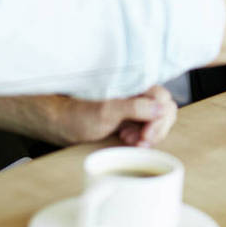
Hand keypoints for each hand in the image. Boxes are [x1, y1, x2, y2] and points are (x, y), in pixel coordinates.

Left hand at [54, 85, 177, 147]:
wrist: (60, 123)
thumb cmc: (78, 114)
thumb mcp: (106, 112)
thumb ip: (135, 107)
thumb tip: (162, 108)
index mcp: (134, 84)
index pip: (163, 100)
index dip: (158, 120)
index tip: (145, 135)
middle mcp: (137, 92)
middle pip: (165, 110)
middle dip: (156, 129)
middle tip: (140, 141)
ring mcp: (134, 105)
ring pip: (157, 119)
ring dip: (149, 134)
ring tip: (130, 141)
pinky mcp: (130, 116)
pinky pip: (146, 126)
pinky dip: (141, 136)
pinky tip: (127, 140)